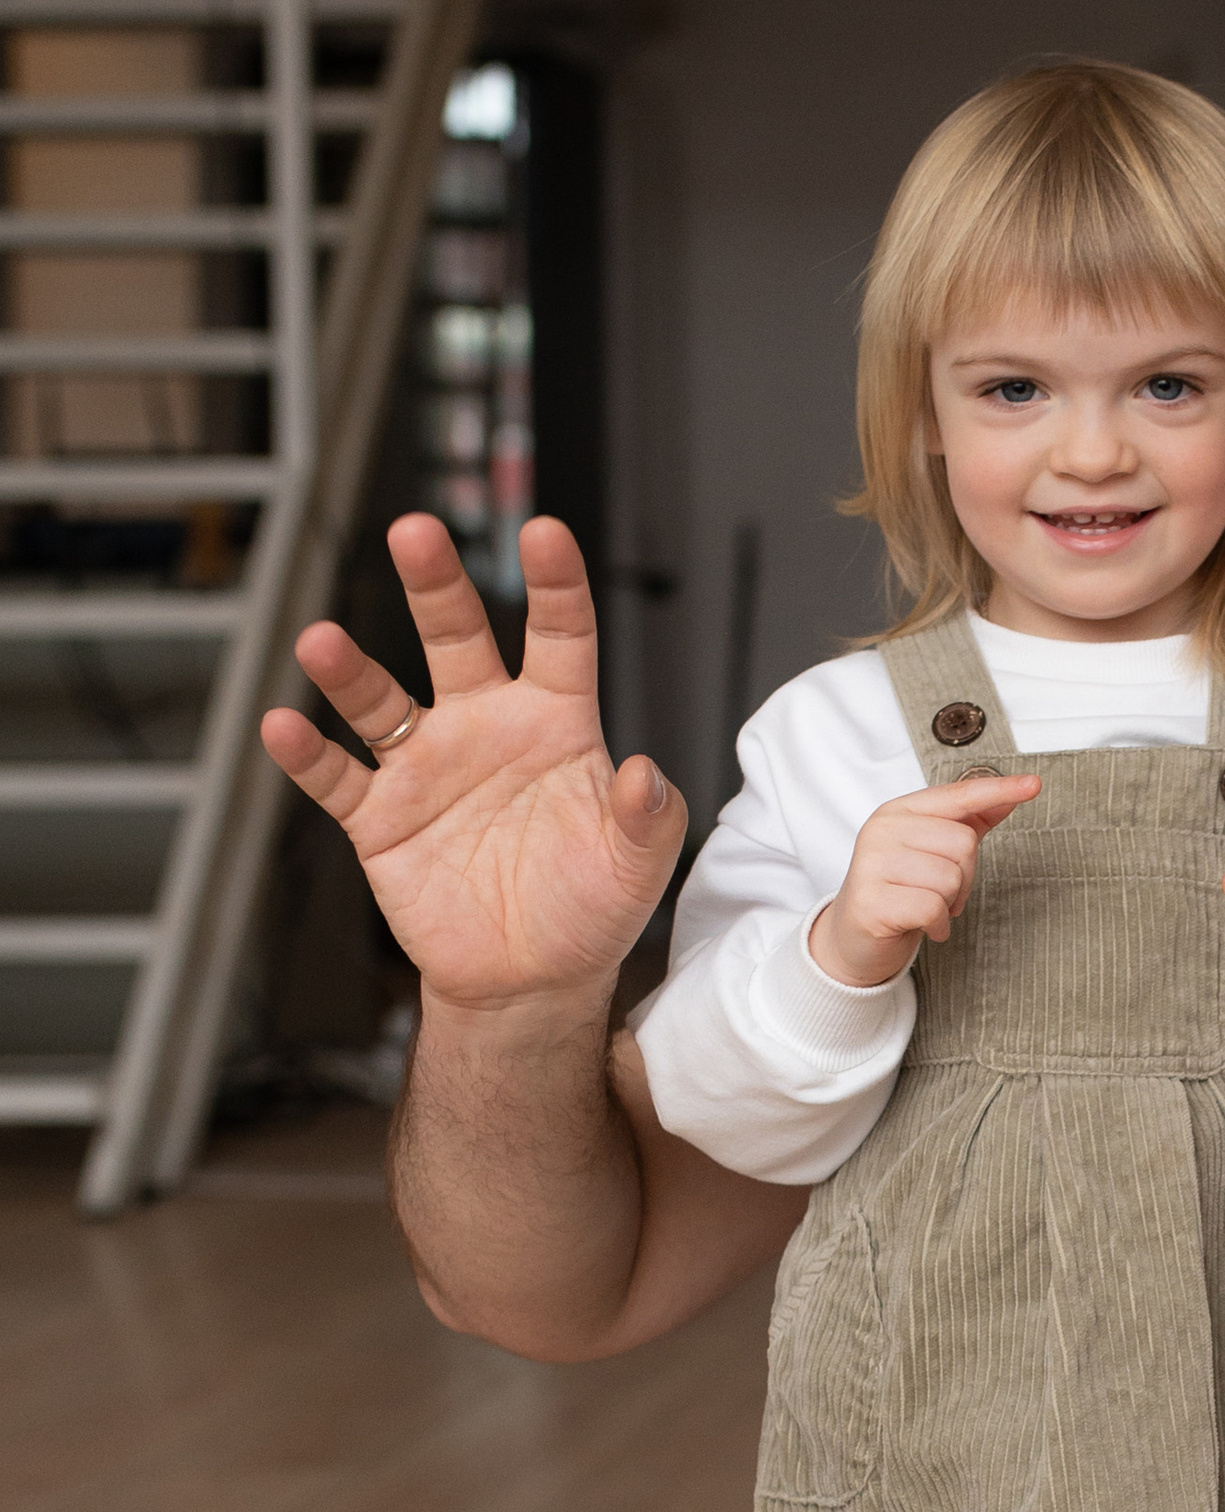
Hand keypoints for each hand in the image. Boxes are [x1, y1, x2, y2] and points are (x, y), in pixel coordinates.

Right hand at [262, 513, 685, 1013]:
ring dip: (349, 671)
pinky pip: (337, 779)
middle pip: (456, 639)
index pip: (559, 637)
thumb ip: (652, 817)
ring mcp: (427, 767)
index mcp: (556, 721)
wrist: (531, 980)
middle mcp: (485, 726)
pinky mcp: (381, 819)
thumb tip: (648, 772)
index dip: (555, 585)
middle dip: (434, 587)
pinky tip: (283, 727)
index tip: (544, 533)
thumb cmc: (592, 909)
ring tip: (321, 641)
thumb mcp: (638, 867)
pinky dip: (307, 756)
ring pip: (381, 700)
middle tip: (413, 531)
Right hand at [812, 774, 1040, 987]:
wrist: (854, 937)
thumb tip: (1008, 798)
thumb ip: (969, 823)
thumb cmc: (900, 890)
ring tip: (926, 908)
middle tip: (940, 893)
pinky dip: (937, 925)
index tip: (1032, 785)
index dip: (998, 790)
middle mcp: (883, 830)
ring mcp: (873, 864)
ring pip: (950, 878)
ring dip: (949, 903)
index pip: (958, 795)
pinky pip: (933, 908)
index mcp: (899, 811)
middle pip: (963, 843)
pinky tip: (922, 926)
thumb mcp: (934, 851)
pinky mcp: (872, 901)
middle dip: (965, 877)